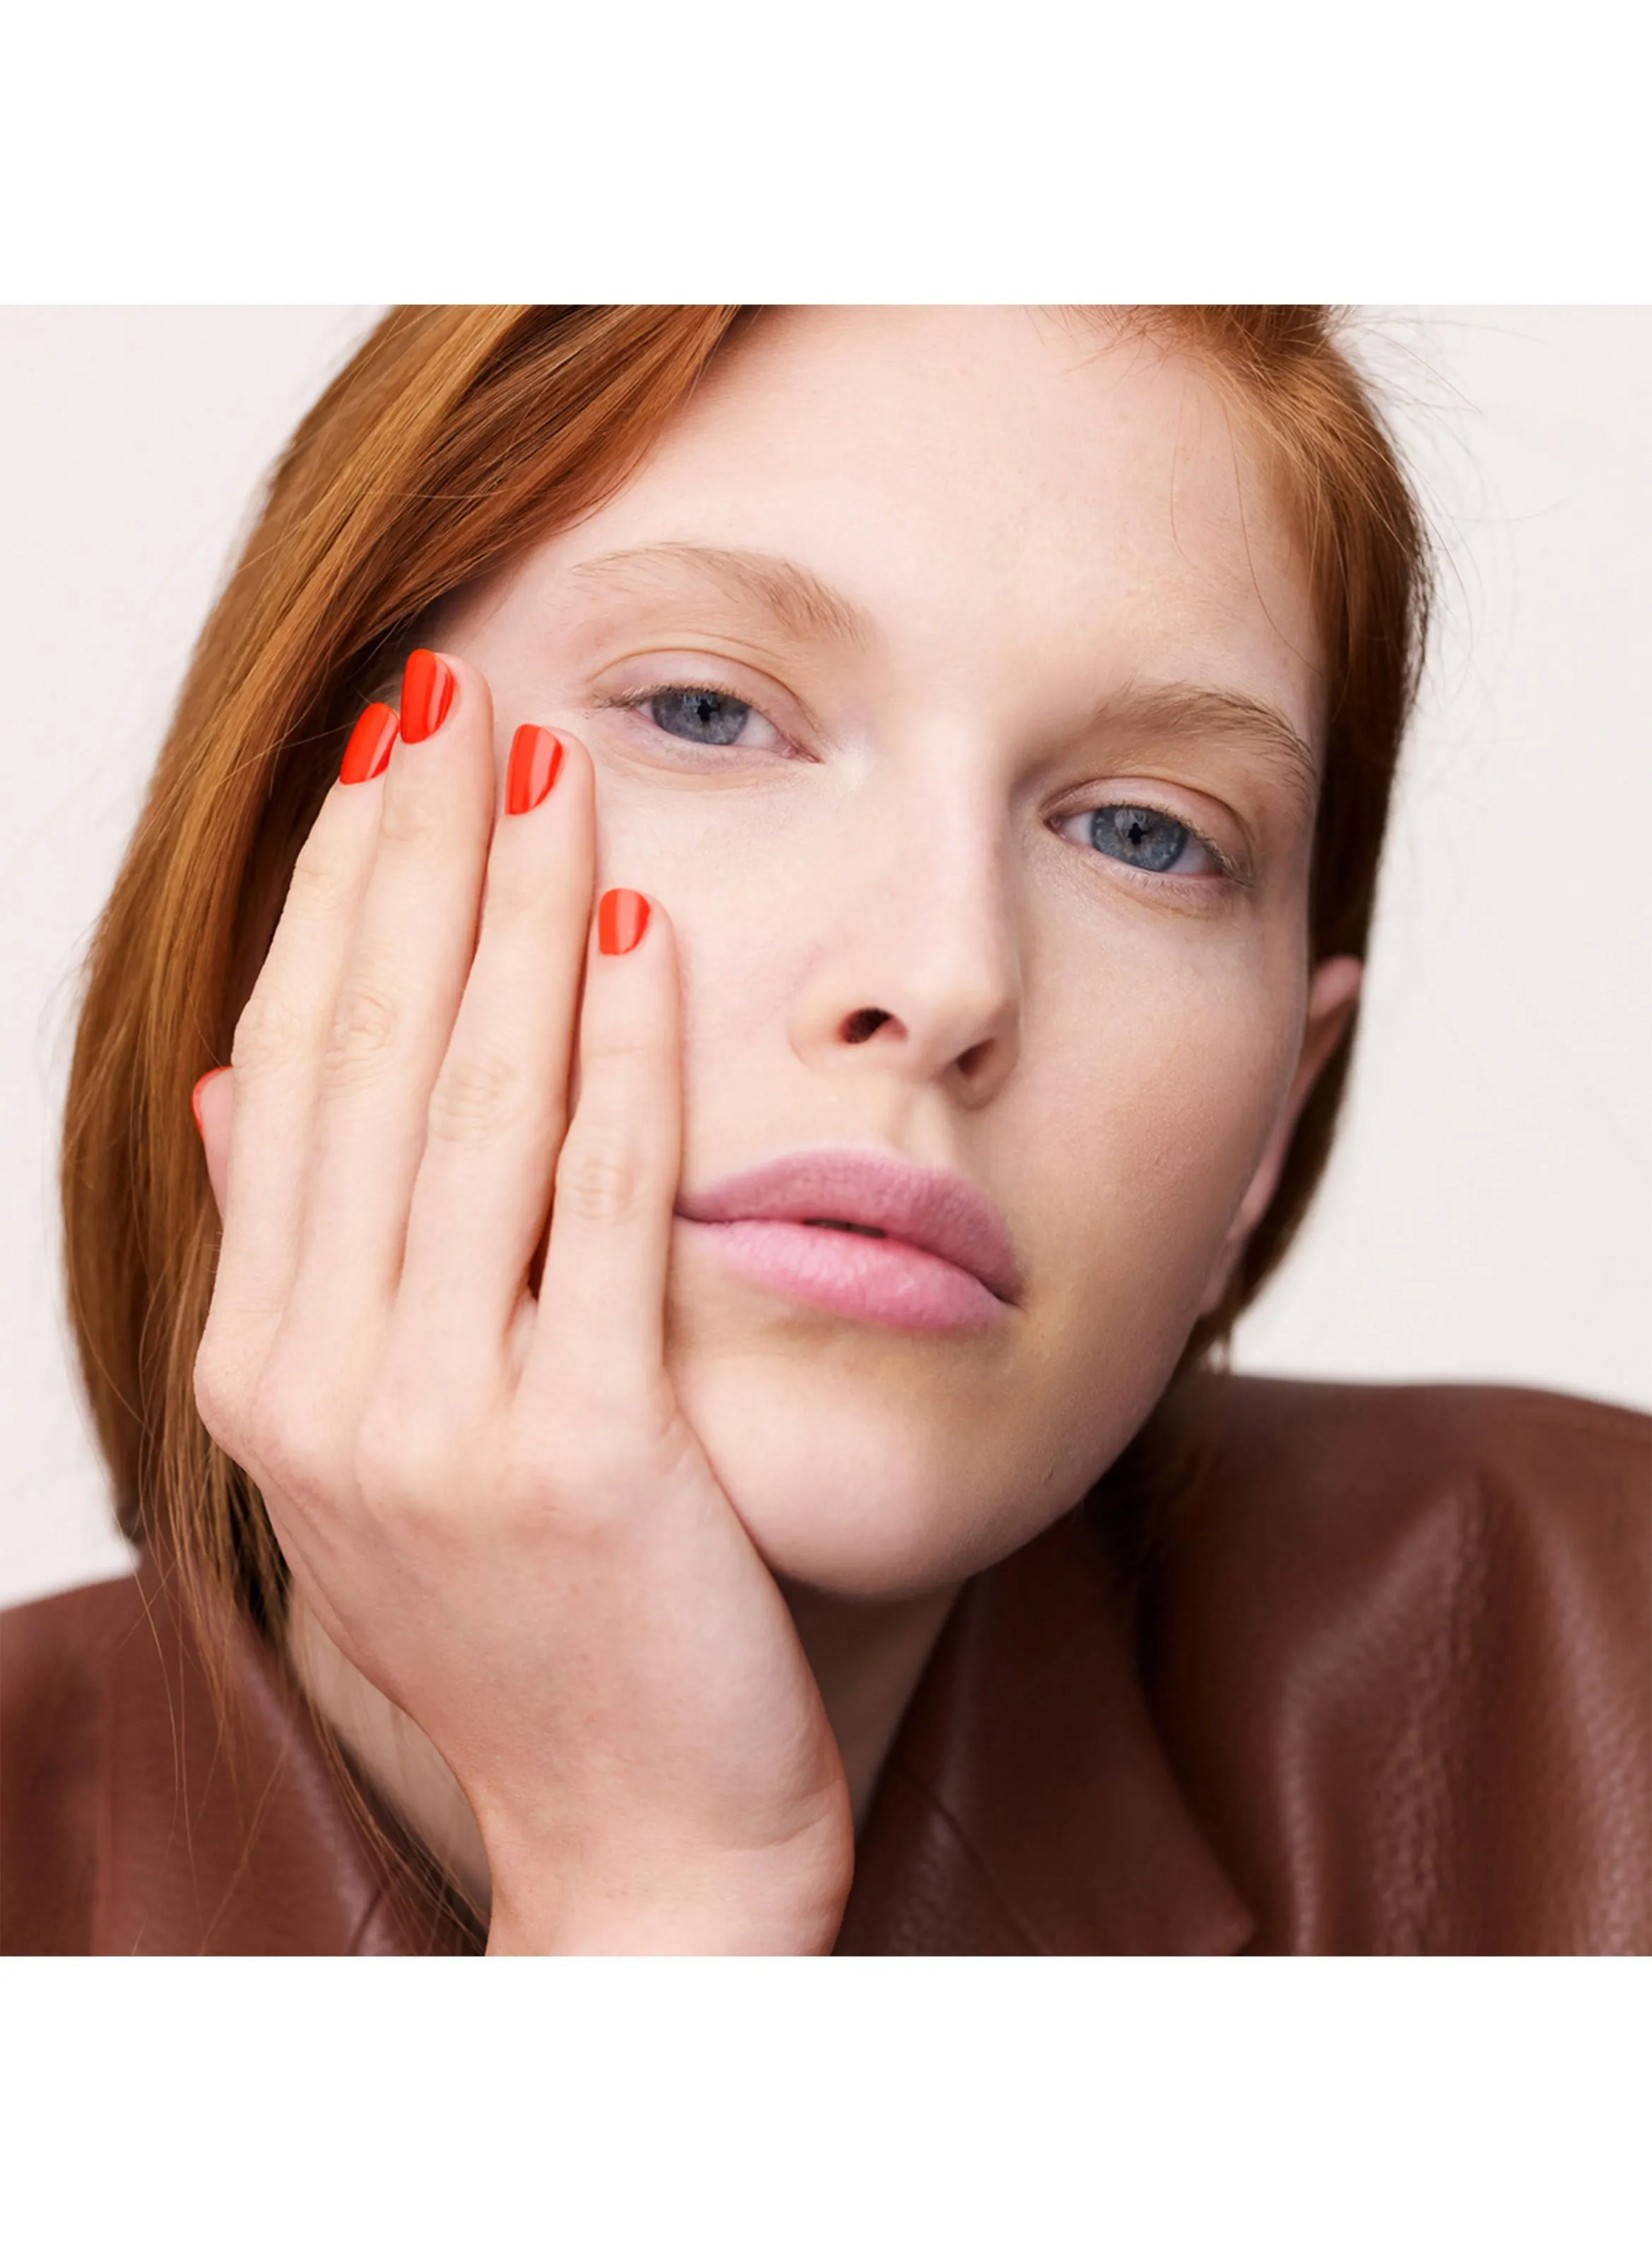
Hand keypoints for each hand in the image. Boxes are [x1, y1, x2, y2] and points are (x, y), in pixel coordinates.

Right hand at [192, 652, 853, 1952]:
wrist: (633, 1827)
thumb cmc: (527, 1621)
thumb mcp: (375, 1444)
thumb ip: (309, 1261)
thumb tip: (238, 1090)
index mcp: (263, 1363)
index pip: (296, 1074)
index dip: (337, 900)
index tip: (384, 759)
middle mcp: (317, 1383)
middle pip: (370, 1062)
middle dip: (415, 860)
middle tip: (458, 695)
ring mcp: (436, 1426)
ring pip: (475, 1110)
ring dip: (512, 916)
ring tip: (548, 766)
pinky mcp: (580, 1457)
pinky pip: (603, 1210)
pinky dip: (621, 1058)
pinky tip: (638, 932)